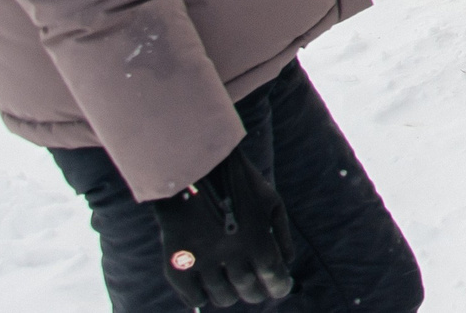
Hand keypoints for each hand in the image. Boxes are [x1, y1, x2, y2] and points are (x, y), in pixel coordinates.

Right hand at [149, 145, 296, 307]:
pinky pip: (193, 297)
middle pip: (249, 292)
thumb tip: (288, 263)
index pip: (275, 280)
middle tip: (255, 289)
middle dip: (257, 293)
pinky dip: (202, 297)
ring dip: (231, 295)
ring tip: (232, 286)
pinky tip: (207, 289)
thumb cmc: (240, 183)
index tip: (280, 287)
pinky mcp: (177, 264)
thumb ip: (281, 234)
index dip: (280, 287)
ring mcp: (203, 262)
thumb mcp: (271, 202)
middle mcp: (232, 256)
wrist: (196, 167)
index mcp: (259, 242)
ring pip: (223, 297)